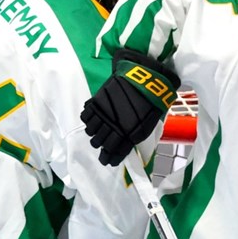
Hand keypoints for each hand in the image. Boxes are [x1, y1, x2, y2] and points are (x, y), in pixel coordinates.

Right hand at [81, 49, 179, 165]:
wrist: (145, 78)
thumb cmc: (151, 103)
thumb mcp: (147, 126)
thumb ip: (134, 137)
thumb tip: (125, 146)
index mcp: (128, 135)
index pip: (113, 153)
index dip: (109, 158)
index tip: (107, 160)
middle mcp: (113, 127)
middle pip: (99, 143)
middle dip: (100, 145)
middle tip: (102, 142)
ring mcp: (103, 114)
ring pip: (91, 131)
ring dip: (93, 133)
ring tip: (97, 130)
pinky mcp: (97, 101)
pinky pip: (86, 116)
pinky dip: (88, 119)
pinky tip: (93, 118)